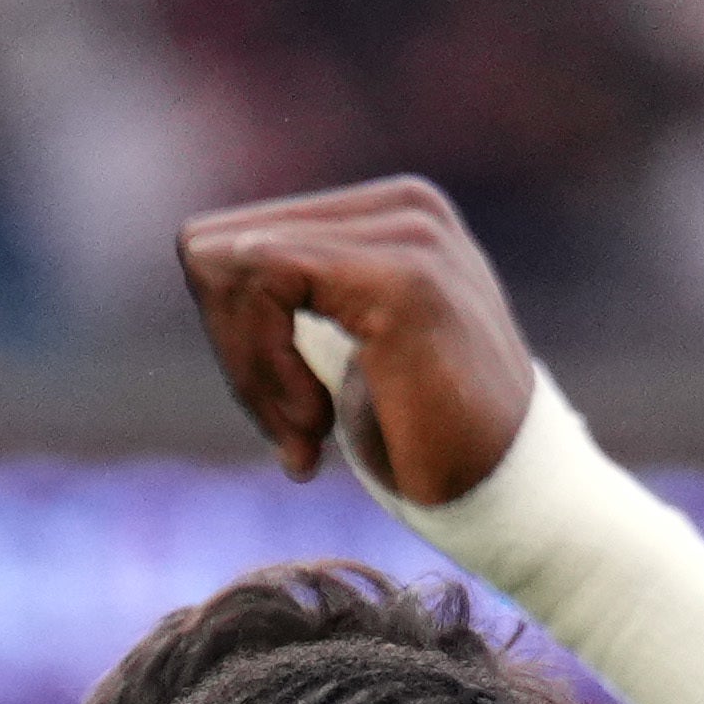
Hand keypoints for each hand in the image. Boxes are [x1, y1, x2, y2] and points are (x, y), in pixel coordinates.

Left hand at [176, 178, 544, 508]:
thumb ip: (291, 298)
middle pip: (216, 248)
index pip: (231, 241)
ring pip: (231, 266)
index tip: (280, 411)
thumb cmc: (426, 441)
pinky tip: (313, 427)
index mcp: (389, 216)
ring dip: (250, 371)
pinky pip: (264, 281)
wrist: (508, 497)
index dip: (229, 335)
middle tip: (290, 434)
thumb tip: (195, 249)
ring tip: (306, 437)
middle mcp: (404, 206)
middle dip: (233, 352)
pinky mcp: (402, 276)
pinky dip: (266, 368)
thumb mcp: (342, 351)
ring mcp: (408, 233)